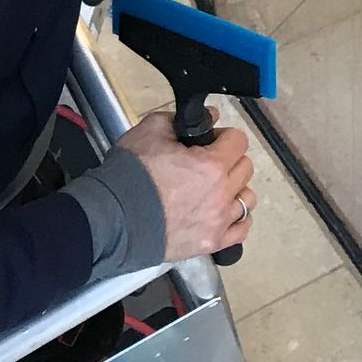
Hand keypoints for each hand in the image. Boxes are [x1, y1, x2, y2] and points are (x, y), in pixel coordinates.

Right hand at [116, 107, 254, 261]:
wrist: (113, 218)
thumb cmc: (132, 173)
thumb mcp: (150, 130)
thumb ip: (182, 119)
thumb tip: (209, 117)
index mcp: (212, 165)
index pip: (239, 141)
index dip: (222, 136)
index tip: (207, 141)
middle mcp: (222, 195)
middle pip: (245, 168)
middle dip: (229, 160)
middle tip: (205, 162)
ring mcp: (219, 222)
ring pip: (247, 199)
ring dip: (234, 189)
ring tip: (212, 189)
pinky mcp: (211, 244)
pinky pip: (241, 229)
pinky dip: (237, 219)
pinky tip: (222, 212)